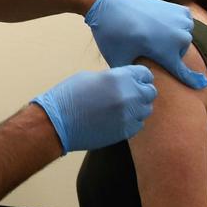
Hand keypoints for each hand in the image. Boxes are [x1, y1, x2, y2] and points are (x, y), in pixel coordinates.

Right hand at [32, 66, 156, 153]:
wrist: (56, 123)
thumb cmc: (68, 97)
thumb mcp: (90, 78)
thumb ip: (112, 78)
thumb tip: (124, 81)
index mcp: (119, 78)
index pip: (145, 74)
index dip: (140, 76)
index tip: (135, 80)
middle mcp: (128, 96)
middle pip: (150, 92)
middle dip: (141, 92)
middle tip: (129, 94)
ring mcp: (128, 116)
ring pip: (146, 110)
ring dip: (137, 108)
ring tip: (122, 108)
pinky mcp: (125, 132)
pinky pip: (138, 124)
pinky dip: (131, 121)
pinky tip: (117, 119)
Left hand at [84, 0, 206, 89]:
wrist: (110, 2)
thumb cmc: (113, 33)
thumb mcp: (118, 60)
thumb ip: (133, 75)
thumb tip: (140, 86)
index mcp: (166, 52)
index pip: (183, 73)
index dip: (192, 81)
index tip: (202, 85)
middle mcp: (179, 38)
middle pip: (179, 54)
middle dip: (167, 53)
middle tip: (146, 45)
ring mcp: (182, 22)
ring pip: (183, 39)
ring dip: (173, 39)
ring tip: (153, 34)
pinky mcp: (182, 9)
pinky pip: (186, 25)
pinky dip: (178, 26)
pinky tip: (163, 24)